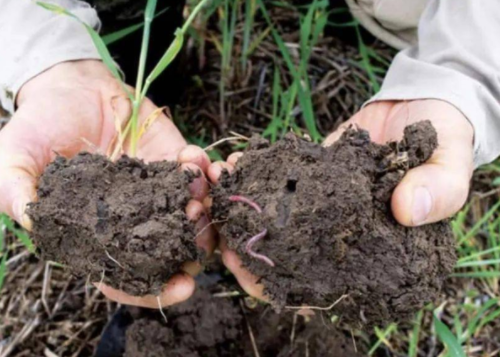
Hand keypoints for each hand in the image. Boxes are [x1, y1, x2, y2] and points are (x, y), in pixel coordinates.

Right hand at [0, 60, 214, 307]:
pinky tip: (198, 164)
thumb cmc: (40, 124)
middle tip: (193, 228)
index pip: (126, 274)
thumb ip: (16, 191)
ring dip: (203, 212)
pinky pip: (197, 174)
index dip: (152, 288)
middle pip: (170, 249)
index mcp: (96, 232)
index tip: (182, 287)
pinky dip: (205, 172)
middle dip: (189, 246)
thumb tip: (35, 225)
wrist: (70, 85)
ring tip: (199, 200)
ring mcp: (155, 190)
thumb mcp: (13, 157)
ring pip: (191, 216)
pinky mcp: (171, 160)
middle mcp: (131, 218)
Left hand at [208, 99, 473, 300]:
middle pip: (291, 254)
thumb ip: (440, 187)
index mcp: (375, 244)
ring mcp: (323, 201)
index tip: (253, 276)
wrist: (425, 100)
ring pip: (278, 217)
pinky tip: (233, 166)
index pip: (328, 279)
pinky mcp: (311, 173)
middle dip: (252, 249)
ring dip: (245, 210)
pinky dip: (256, 174)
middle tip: (220, 237)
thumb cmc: (446, 133)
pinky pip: (279, 177)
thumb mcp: (451, 159)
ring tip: (217, 197)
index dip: (291, 285)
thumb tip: (407, 211)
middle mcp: (343, 228)